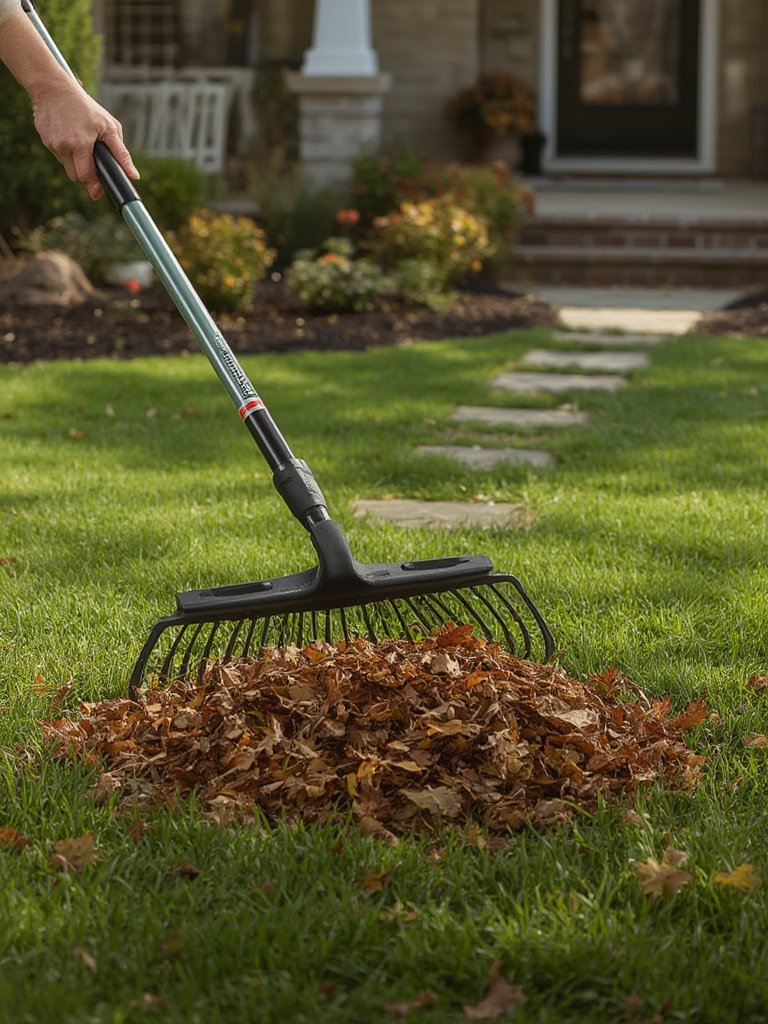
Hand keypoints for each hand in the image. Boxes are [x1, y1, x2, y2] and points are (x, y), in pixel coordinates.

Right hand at [32, 78, 139, 200]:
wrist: (54, 88)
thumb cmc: (86, 107)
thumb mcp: (109, 126)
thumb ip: (121, 153)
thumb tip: (134, 176)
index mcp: (81, 143)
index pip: (86, 176)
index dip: (93, 184)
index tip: (98, 191)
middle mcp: (65, 145)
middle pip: (76, 176)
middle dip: (85, 175)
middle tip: (92, 164)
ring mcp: (52, 143)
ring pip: (67, 167)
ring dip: (76, 163)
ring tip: (81, 145)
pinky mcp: (44, 140)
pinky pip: (59, 156)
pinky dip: (66, 151)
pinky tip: (69, 137)